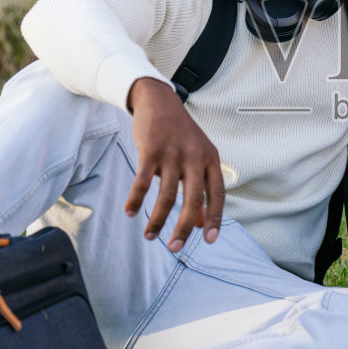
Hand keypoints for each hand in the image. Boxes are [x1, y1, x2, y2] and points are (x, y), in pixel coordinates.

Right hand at [125, 77, 225, 251]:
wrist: (159, 100)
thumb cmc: (181, 135)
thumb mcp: (198, 157)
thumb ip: (201, 188)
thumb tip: (201, 223)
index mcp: (211, 159)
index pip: (217, 194)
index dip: (214, 218)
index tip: (209, 240)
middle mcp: (195, 157)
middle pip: (192, 200)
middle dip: (183, 228)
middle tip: (175, 248)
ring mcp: (173, 153)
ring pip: (166, 196)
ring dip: (156, 220)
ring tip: (150, 236)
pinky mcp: (151, 150)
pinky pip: (142, 182)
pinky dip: (136, 200)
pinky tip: (130, 212)